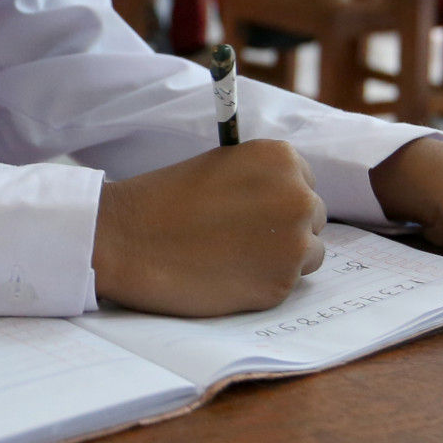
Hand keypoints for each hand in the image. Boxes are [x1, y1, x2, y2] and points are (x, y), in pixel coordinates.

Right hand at [93, 139, 326, 316]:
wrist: (129, 239)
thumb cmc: (166, 200)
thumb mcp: (222, 166)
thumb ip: (261, 179)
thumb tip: (288, 201)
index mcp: (281, 158)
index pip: (305, 181)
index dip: (279, 199)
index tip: (256, 211)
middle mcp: (298, 196)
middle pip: (313, 217)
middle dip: (286, 228)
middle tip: (243, 238)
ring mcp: (294, 242)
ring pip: (309, 253)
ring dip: (282, 257)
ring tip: (236, 257)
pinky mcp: (281, 283)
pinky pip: (288, 283)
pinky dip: (265, 283)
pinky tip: (229, 275)